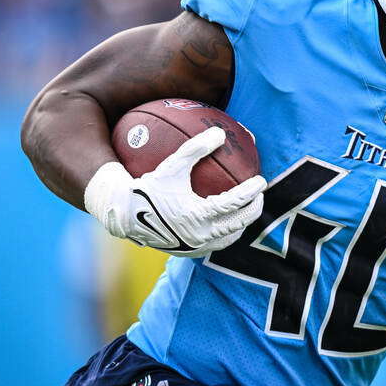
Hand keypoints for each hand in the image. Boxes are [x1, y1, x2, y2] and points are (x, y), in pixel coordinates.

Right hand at [84, 127, 266, 256]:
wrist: (124, 216)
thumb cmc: (148, 187)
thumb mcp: (172, 166)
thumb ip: (195, 148)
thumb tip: (220, 133)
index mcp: (197, 215)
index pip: (234, 203)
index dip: (251, 191)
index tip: (260, 179)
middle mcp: (199, 235)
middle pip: (239, 223)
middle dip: (254, 209)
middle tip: (260, 194)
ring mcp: (196, 246)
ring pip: (230, 237)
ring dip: (242, 223)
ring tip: (248, 208)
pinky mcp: (190, 252)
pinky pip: (216, 244)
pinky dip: (227, 233)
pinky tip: (228, 221)